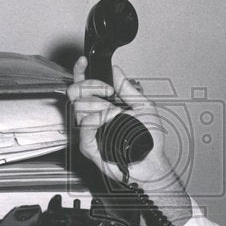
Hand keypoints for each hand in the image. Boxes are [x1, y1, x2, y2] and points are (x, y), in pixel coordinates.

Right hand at [67, 57, 192, 225]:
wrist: (151, 163)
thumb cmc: (149, 140)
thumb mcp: (143, 106)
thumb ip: (127, 88)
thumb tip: (115, 70)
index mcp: (103, 106)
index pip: (83, 85)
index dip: (80, 71)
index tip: (84, 61)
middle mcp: (93, 117)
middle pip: (75, 93)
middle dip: (91, 86)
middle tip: (109, 92)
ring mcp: (89, 132)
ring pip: (79, 108)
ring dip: (101, 106)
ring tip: (118, 113)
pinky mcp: (88, 146)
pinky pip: (85, 125)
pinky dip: (99, 119)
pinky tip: (112, 121)